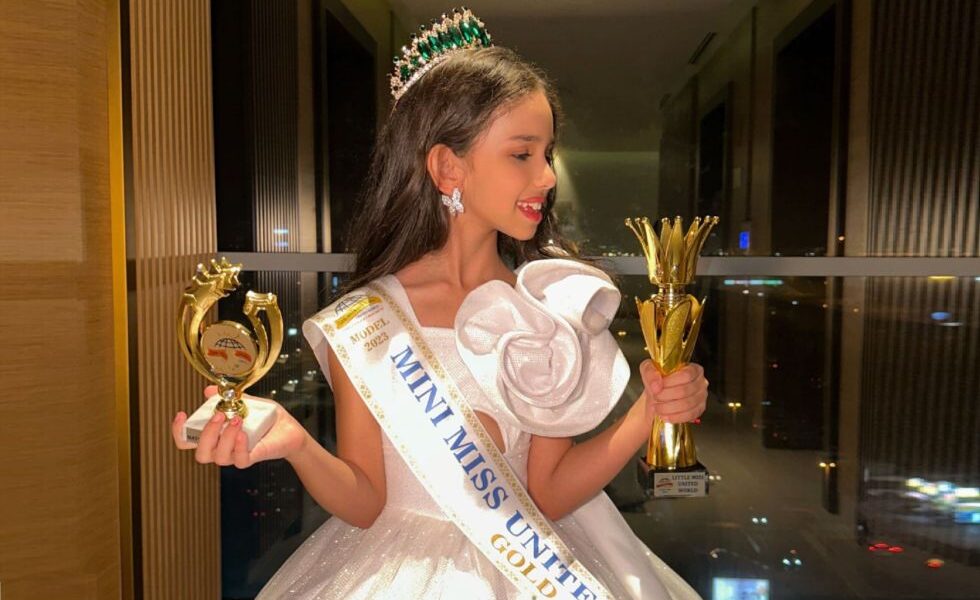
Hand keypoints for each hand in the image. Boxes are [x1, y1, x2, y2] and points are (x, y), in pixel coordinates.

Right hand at [172, 385, 308, 467]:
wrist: (288, 428)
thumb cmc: (264, 417)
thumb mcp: (246, 402)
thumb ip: (227, 398)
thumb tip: (208, 390)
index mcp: (214, 435)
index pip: (187, 441)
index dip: (179, 431)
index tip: (181, 414)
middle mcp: (221, 448)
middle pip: (200, 453)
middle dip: (206, 434)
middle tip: (218, 415)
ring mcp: (235, 455)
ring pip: (219, 457)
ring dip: (225, 437)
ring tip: (237, 419)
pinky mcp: (250, 458)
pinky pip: (239, 460)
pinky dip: (239, 446)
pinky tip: (244, 433)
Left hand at [639, 359, 707, 423]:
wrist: (657, 396)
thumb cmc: (657, 381)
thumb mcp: (648, 370)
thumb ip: (650, 372)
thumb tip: (656, 384)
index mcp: (692, 368)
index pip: (686, 375)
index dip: (670, 382)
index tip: (657, 387)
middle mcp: (700, 381)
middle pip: (685, 391)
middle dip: (666, 396)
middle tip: (655, 398)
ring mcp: (702, 396)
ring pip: (687, 404)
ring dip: (668, 408)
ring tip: (657, 407)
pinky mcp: (699, 410)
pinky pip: (690, 415)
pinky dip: (675, 417)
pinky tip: (664, 416)